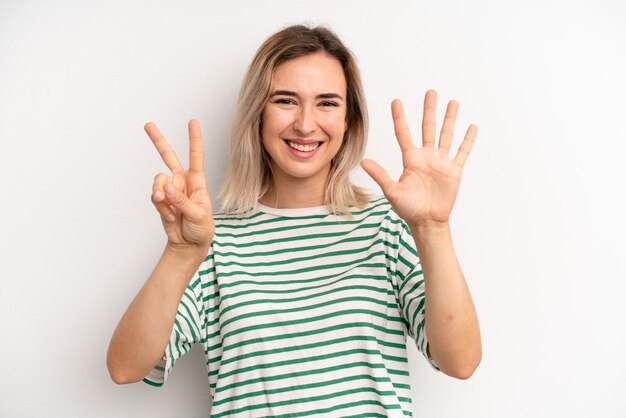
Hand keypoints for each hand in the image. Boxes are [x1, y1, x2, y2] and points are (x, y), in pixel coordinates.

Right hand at [144, 119, 213, 248]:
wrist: (188, 245)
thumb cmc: (201, 229)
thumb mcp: (198, 215)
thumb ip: (182, 201)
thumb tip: (168, 187)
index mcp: (197, 182)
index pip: (196, 156)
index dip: (194, 139)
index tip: (192, 122)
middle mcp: (182, 182)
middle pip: (168, 157)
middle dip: (158, 141)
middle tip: (148, 125)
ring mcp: (170, 190)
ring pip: (158, 181)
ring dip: (160, 194)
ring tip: (169, 210)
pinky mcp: (161, 200)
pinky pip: (155, 197)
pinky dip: (161, 208)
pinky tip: (170, 217)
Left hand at [361, 90, 476, 226]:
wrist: (427, 222)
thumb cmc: (408, 208)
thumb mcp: (392, 191)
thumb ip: (380, 175)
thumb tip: (363, 162)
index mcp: (410, 159)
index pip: (404, 133)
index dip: (399, 117)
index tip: (396, 101)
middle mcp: (426, 156)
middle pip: (428, 128)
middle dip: (429, 110)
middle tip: (431, 92)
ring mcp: (441, 162)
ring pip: (446, 135)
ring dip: (450, 119)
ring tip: (453, 102)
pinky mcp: (453, 170)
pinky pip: (462, 152)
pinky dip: (467, 140)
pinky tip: (471, 127)